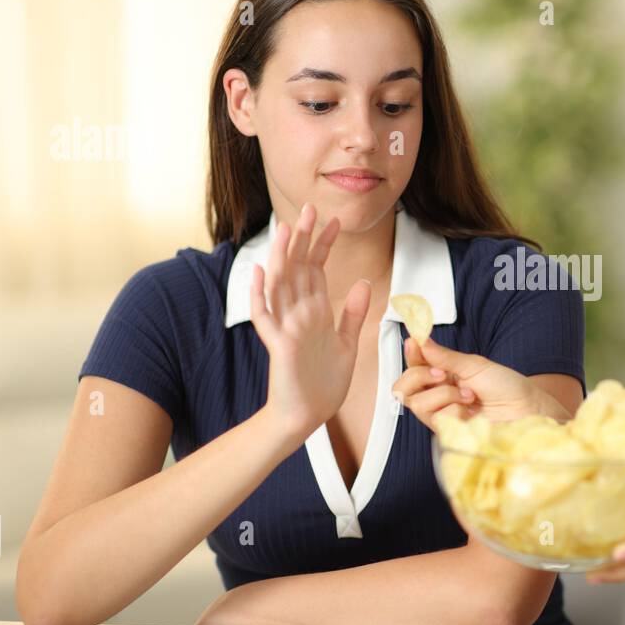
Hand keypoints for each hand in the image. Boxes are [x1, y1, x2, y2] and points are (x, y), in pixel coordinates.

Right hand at [252, 202, 370, 444]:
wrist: (306, 416)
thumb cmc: (324, 383)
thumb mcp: (347, 343)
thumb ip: (353, 314)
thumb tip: (364, 283)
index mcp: (315, 312)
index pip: (318, 269)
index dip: (325, 245)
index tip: (335, 221)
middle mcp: (298, 314)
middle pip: (299, 269)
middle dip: (304, 239)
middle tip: (310, 208)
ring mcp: (286, 328)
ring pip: (280, 286)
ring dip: (282, 257)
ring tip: (285, 229)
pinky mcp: (278, 346)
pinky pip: (265, 317)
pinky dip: (260, 295)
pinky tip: (261, 272)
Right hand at [390, 337, 567, 431]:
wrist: (527, 410)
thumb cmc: (507, 387)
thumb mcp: (475, 366)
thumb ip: (445, 357)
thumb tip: (421, 340)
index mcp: (444, 375)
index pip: (415, 364)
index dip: (410, 353)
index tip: (414, 341)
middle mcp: (438, 395)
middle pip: (403, 387)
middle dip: (419, 375)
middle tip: (442, 373)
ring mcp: (442, 415)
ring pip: (417, 403)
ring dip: (443, 394)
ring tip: (468, 395)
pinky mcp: (448, 432)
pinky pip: (435, 418)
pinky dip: (454, 409)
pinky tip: (471, 410)